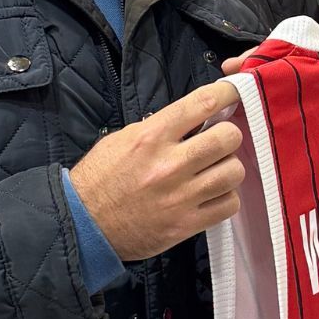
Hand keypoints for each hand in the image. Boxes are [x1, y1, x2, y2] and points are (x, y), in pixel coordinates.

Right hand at [68, 80, 245, 260]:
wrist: (84, 225)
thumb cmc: (100, 179)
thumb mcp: (123, 138)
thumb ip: (160, 126)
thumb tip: (196, 117)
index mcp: (151, 137)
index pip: (203, 104)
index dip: (227, 94)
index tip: (234, 94)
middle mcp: (169, 165)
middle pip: (228, 138)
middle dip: (228, 135)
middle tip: (219, 141)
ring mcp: (180, 197)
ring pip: (233, 172)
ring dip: (228, 168)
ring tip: (214, 170)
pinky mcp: (186, 225)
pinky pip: (228, 205)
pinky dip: (225, 197)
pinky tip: (212, 194)